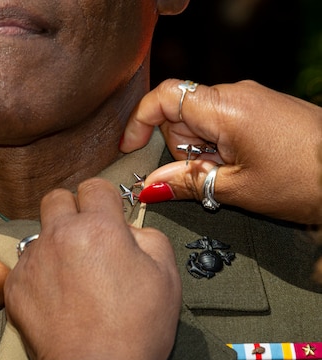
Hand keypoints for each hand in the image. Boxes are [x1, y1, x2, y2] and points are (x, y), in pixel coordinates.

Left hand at [4, 179, 180, 359]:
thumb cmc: (135, 330)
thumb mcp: (166, 276)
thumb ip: (148, 238)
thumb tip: (128, 230)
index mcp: (98, 227)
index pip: (94, 186)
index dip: (104, 200)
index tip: (108, 216)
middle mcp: (59, 236)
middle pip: (56, 199)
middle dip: (71, 210)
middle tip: (86, 237)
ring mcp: (32, 261)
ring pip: (39, 235)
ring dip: (54, 246)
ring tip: (72, 278)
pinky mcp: (14, 287)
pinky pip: (25, 267)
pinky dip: (39, 276)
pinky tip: (57, 299)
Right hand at [121, 79, 321, 224]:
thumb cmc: (306, 180)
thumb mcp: (236, 189)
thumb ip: (185, 184)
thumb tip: (149, 186)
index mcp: (227, 108)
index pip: (164, 98)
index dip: (139, 122)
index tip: (130, 149)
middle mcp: (238, 95)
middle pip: (181, 115)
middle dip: (180, 149)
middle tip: (203, 178)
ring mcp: (253, 100)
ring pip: (202, 122)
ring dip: (202, 152)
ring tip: (230, 178)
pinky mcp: (264, 109)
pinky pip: (224, 123)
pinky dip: (220, 148)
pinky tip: (240, 170)